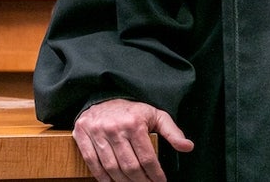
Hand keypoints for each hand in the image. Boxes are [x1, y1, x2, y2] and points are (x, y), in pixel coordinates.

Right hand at [72, 98, 194, 181]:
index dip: (155, 174)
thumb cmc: (133, 110)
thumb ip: (172, 132)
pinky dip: (102, 178)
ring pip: (111, 168)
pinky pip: (93, 163)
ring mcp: (97, 133)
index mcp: (134, 123)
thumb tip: (188, 147)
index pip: (147, 157)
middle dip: (141, 181)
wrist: (104, 97)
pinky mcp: (82, 136)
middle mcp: (115, 128)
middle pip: (129, 166)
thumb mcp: (156, 115)